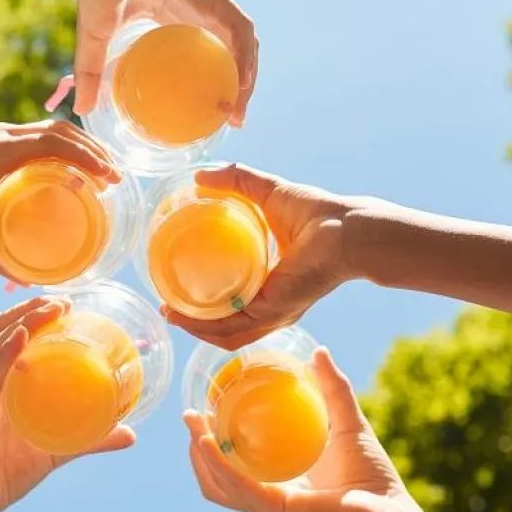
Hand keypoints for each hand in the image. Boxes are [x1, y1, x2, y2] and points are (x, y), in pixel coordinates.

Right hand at [0, 120, 119, 276]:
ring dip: (94, 153)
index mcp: (5, 150)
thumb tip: (27, 279)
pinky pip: (53, 144)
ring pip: (64, 135)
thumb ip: (3, 256)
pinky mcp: (3, 146)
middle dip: (95, 152)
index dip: (82, 153)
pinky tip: (98, 173)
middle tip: (115, 177)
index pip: (54, 141)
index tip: (103, 177)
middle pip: (65, 133)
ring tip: (113, 176)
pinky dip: (81, 156)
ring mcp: (6, 138)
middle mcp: (9, 137)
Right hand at [0, 295, 134, 511]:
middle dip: (32, 308)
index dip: (35, 314)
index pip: (14, 336)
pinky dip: (6, 353)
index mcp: (2, 383)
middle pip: (4, 329)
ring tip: (51, 308)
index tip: (67, 302)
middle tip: (65, 299)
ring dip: (25, 320)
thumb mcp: (58, 450)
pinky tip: (22, 338)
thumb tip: (131, 433)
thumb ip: (90, 439)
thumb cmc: (7, 474)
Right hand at [69, 0, 256, 121]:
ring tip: (237, 112)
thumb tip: (82, 109)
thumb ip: (91, 72)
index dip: (211, 82)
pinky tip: (241, 86)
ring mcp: (207, 5)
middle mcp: (196, 13)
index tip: (208, 113)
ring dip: (247, 80)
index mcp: (174, 19)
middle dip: (236, 88)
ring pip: (243, 46)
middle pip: (229, 54)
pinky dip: (246, 60)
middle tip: (228, 119)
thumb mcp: (95, 37)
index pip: (204, 54)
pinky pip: (241, 32)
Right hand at [165, 164, 354, 349]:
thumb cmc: (316, 212)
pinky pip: (232, 328)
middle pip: (226, 326)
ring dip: (194, 328)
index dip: (206, 301)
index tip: (178, 288)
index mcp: (270, 284)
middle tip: (168, 306)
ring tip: (169, 312)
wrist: (344, 229)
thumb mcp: (266, 192)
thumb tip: (199, 176)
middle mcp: (271, 306)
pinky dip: (205, 326)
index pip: (234, 303)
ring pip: (225, 334)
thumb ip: (236, 180)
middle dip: (194, 322)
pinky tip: (184, 315)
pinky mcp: (272, 312)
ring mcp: (272, 313)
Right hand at [185, 347, 434, 511]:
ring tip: (192, 424)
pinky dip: (217, 464)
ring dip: (199, 455)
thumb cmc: (373, 479)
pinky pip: (237, 486)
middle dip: (196, 449)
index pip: (232, 468)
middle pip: (215, 479)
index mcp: (276, 486)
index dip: (212, 442)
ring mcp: (267, 511)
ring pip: (217, 486)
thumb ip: (334, 390)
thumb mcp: (347, 423)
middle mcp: (265, 502)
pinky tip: (204, 440)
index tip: (203, 409)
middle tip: (189, 415)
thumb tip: (320, 352)